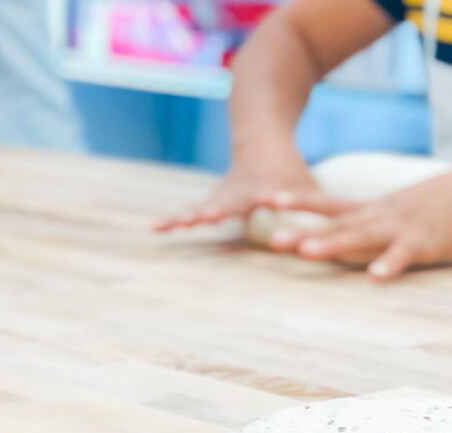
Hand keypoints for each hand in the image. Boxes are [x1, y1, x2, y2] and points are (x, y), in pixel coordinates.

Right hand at [152, 154, 316, 232]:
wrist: (257, 139)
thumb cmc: (287, 170)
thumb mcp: (307, 186)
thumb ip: (319, 209)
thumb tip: (342, 229)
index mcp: (265, 188)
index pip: (269, 195)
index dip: (271, 197)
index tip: (270, 198)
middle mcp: (240, 193)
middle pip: (227, 204)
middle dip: (212, 211)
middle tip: (201, 217)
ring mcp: (220, 197)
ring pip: (201, 208)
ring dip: (184, 217)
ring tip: (164, 224)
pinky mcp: (209, 203)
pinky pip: (189, 214)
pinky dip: (171, 221)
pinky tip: (153, 227)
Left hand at [256, 173, 451, 279]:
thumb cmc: (433, 207)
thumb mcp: (392, 211)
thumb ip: (362, 222)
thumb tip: (331, 234)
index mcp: (370, 211)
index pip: (327, 204)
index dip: (296, 201)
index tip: (265, 199)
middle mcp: (379, 217)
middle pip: (335, 225)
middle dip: (303, 232)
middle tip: (272, 239)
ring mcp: (399, 229)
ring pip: (361, 237)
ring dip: (334, 244)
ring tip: (306, 251)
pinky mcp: (423, 243)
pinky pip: (405, 256)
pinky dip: (390, 264)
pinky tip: (375, 276)